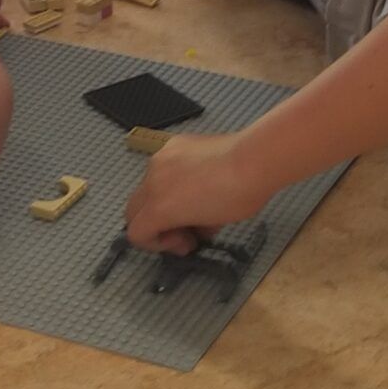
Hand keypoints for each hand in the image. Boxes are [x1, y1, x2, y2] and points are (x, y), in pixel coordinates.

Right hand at [123, 129, 263, 253]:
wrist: (253, 160)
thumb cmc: (237, 198)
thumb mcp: (212, 226)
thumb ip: (191, 229)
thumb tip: (192, 229)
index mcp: (159, 207)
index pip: (136, 233)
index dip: (157, 245)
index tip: (185, 243)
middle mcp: (152, 181)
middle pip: (133, 210)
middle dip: (153, 223)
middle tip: (182, 228)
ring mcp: (160, 157)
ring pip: (147, 186)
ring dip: (162, 198)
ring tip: (194, 199)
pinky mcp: (173, 143)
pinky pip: (163, 166)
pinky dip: (172, 177)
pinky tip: (200, 176)